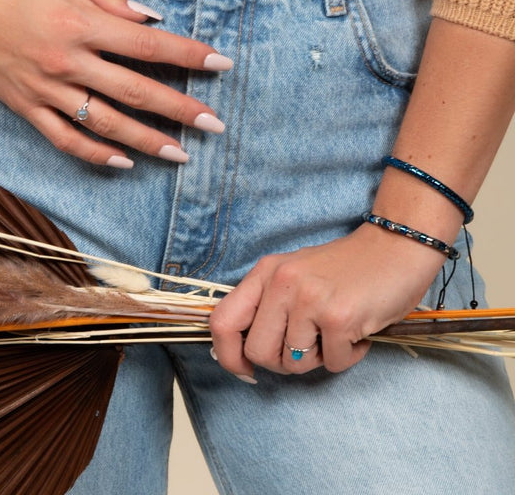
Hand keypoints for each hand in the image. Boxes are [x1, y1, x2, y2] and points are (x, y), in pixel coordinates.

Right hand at [0, 0, 230, 165]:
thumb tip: (150, 18)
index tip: (221, 65)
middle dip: (180, 109)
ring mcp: (46, 89)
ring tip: (181, 154)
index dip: (189, 56)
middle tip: (214, 125)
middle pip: (135, 92)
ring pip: (105, 124)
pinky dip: (95, 154)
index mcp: (80, 23)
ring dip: (147, 141)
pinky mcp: (27, 107)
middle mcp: (67, 61)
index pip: (148, 45)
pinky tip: (123, 163)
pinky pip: (65, 139)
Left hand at [208, 223, 446, 376]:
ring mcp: (309, 299)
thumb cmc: (345, 269)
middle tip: (308, 348)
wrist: (395, 248)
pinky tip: (357, 332)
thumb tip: (244, 352)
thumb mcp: (294, 274)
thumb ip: (268, 305)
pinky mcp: (339, 317)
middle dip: (282, 363)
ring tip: (336, 333)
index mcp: (265, 272)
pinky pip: (333, 363)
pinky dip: (348, 356)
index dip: (227, 355)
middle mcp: (281, 282)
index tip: (245, 370)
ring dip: (319, 358)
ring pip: (294, 363)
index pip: (222, 320)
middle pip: (258, 351)